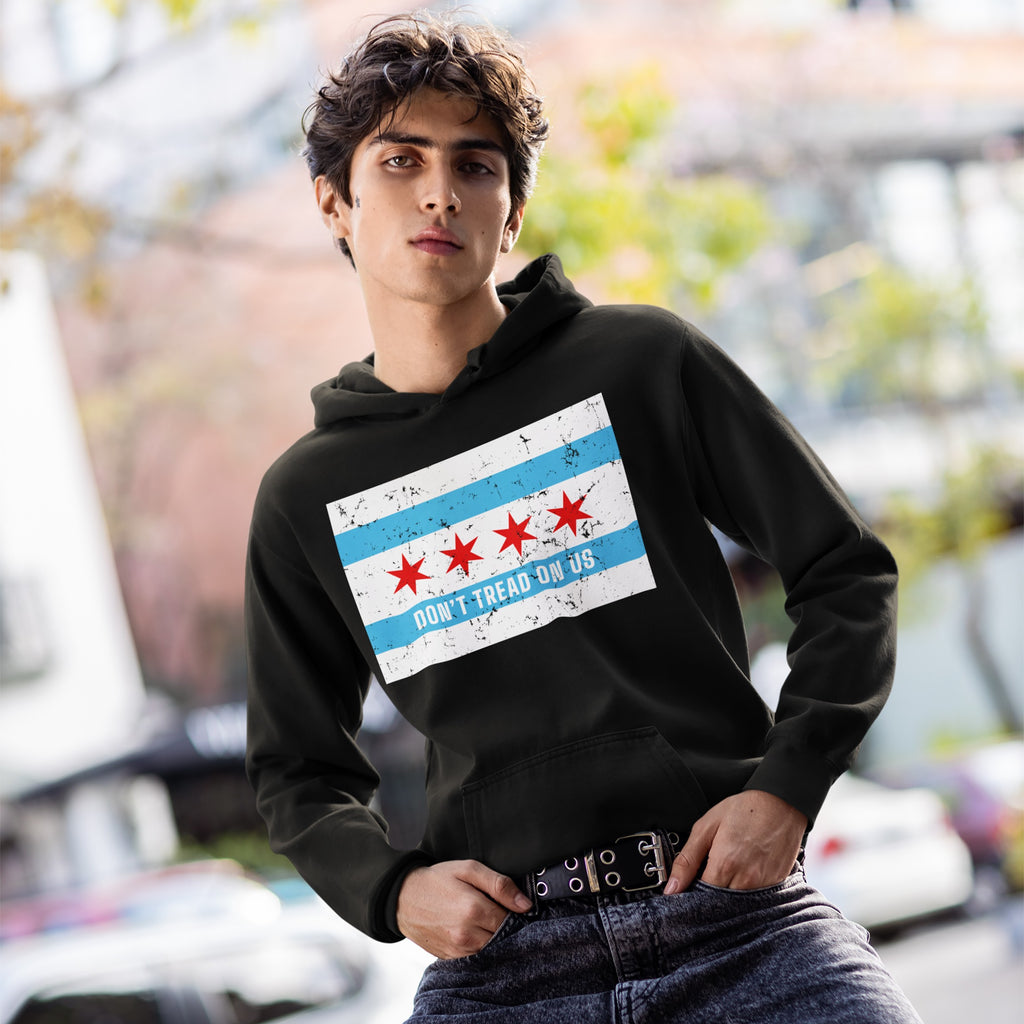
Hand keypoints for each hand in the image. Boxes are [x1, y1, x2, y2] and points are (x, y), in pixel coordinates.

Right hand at [396, 859, 531, 958]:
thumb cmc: (437, 880)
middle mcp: (466, 934)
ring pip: (491, 950)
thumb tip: (525, 905)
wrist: (403, 898)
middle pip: (503, 938)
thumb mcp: (469, 869)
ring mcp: (457, 949)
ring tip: (484, 921)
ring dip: (493, 938)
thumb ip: (499, 885)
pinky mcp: (450, 958)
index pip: (511, 920)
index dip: (515, 913)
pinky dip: (480, 947)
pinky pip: (476, 957)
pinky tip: (474, 932)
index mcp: (473, 910)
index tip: (512, 906)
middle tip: (499, 912)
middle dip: (506, 927)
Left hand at [664, 790, 807, 893]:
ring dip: (726, 897)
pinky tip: (742, 875)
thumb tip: (672, 888)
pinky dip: (745, 893)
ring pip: (737, 906)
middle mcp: (745, 880)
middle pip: (719, 906)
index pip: (700, 900)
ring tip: (725, 874)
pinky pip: (755, 900)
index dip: (691, 897)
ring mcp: (763, 885)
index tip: (687, 891)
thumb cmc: (744, 810)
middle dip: (708, 899)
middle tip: (705, 881)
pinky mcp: (776, 885)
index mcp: (724, 865)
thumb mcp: (707, 826)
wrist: (781, 803)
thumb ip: (687, 859)